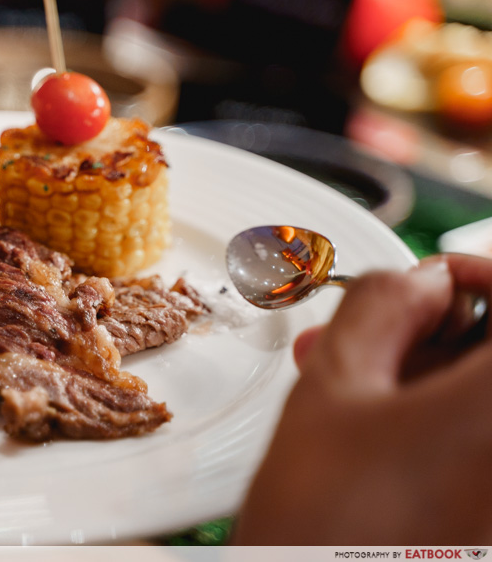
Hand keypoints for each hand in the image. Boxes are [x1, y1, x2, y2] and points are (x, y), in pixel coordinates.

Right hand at [232, 254, 491, 543]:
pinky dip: (444, 432)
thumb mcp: (331, 394)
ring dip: (435, 384)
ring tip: (361, 388)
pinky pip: (475, 451)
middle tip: (384, 338)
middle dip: (441, 336)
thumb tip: (416, 283)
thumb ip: (379, 312)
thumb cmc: (326, 530)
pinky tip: (383, 435)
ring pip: (482, 408)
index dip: (478, 271)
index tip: (437, 278)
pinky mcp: (489, 523)